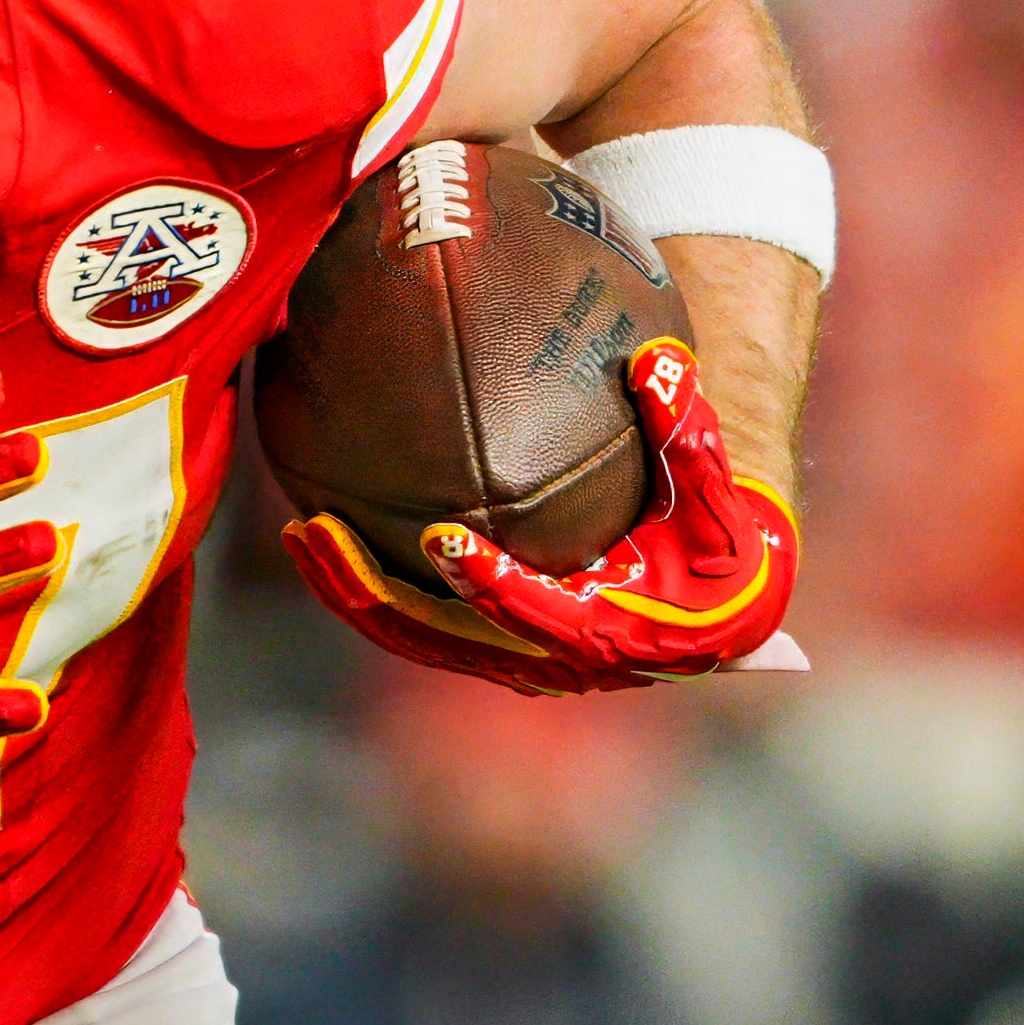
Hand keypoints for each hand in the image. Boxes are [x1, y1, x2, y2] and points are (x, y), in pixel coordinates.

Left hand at [283, 336, 798, 696]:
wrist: (722, 607)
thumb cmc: (722, 544)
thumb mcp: (717, 493)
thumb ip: (689, 432)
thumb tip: (657, 362)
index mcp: (609, 635)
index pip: (535, 617)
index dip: (489, 585)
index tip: (443, 540)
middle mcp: (551, 662)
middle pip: (443, 638)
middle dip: (374, 593)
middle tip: (316, 532)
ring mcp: (512, 659)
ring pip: (414, 639)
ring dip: (353, 592)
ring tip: (301, 532)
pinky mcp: (488, 646)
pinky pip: (414, 625)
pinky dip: (367, 587)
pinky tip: (320, 532)